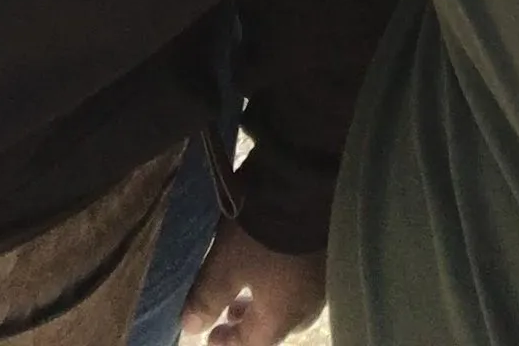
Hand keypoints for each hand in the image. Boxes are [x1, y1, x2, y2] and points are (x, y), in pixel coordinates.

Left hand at [179, 221, 325, 343]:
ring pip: (290, 301)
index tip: (210, 338)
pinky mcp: (328, 252)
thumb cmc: (262, 235)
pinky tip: (273, 261)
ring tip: (247, 286)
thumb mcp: (226, 264)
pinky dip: (283, 280)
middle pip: (274, 325)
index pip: (253, 343)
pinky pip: (302, 279)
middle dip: (249, 321)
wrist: (310, 187)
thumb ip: (208, 297)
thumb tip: (190, 327)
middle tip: (229, 313)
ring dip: (266, 300)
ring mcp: (321, 280)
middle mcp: (305, 306)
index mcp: (280, 316)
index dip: (230, 343)